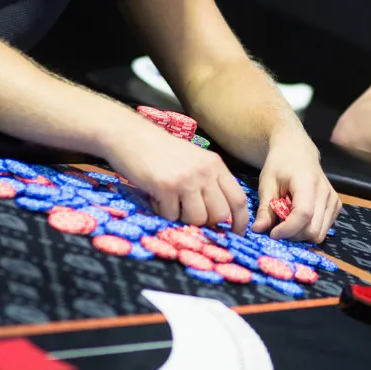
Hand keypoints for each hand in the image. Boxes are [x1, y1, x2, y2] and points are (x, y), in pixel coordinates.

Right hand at [114, 119, 249, 232]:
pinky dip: (163, 213)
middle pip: (220, 214)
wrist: (131, 135)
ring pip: (197, 219)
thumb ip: (208, 183)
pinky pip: (171, 216)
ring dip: (182, 219)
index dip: (239, 221)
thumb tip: (218, 217)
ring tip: (170, 203)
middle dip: (205, 222)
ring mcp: (186, 179)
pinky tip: (156, 198)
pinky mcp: (166, 186)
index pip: (238, 199)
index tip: (235, 234)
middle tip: (188, 215)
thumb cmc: (160, 151)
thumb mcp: (193, 161)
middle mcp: (205, 171)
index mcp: (215, 165)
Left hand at [251, 129, 339, 243]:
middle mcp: (325, 192)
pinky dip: (310, 229)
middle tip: (278, 227)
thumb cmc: (280, 165)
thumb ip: (265, 209)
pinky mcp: (336, 205)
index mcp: (307, 183)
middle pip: (313, 229)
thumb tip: (258, 230)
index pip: (303, 214)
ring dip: (301, 234)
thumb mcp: (267, 183)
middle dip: (293, 235)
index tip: (272, 233)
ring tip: (288, 221)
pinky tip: (299, 217)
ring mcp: (333, 199)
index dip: (287, 229)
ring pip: (320, 233)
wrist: (297, 151)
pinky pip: (324, 228)